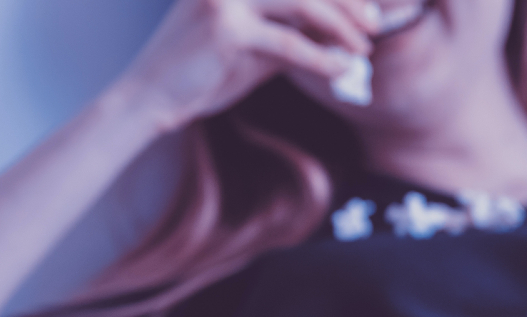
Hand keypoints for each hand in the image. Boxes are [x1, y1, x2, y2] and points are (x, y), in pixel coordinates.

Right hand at [111, 0, 378, 131]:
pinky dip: (321, 57)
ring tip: (364, 47)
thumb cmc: (203, 72)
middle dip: (346, 2)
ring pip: (301, 3)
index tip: (367, 7)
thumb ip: (291, 32)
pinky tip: (342, 69)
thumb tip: (341, 33)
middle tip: (374, 25)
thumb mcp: (255, 47)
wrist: (151, 98)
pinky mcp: (225, 29)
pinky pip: (288, 43)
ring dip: (340, 26)